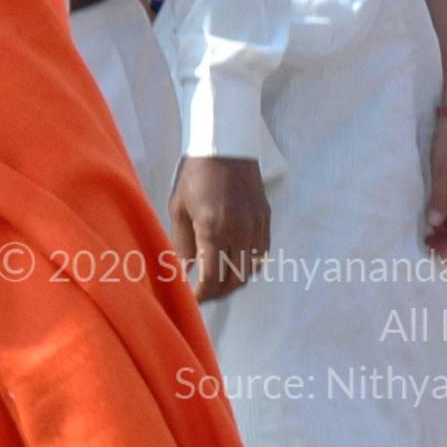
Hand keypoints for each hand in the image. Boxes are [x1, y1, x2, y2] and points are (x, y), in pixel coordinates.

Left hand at [169, 155, 269, 302]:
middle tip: (202, 295)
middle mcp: (240, 232)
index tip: (192, 300)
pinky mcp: (266, 221)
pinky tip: (234, 267)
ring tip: (217, 284)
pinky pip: (260, 256)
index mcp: (214, 229)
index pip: (212, 278)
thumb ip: (181, 244)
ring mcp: (257, 227)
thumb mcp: (179, 208)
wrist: (226, 146)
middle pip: (234, 280)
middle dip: (218, 293)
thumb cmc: (195, 175)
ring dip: (234, 283)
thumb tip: (181, 272)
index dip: (202, 295)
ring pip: (250, 271)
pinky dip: (248, 268)